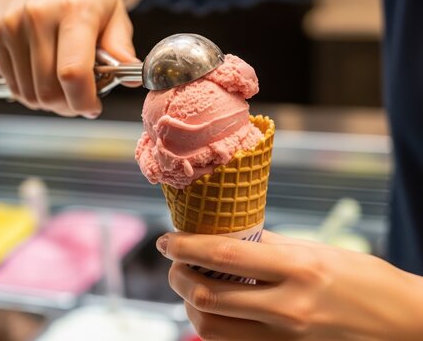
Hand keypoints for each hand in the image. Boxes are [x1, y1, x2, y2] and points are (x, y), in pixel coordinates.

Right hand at [0, 0, 138, 117]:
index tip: (92, 108)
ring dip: (49, 102)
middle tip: (80, 100)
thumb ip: (121, 47)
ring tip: (63, 88)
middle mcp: (36, 17)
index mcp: (73, 12)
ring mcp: (10, 25)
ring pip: (28, 92)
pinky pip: (12, 83)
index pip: (72, 74)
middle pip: (48, 90)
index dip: (83, 102)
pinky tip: (44, 78)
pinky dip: (30, 91)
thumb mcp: (114, 13)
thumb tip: (132, 79)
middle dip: (68, 106)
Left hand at [157, 230, 422, 340]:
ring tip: (190, 283)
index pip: (223, 256)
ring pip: (211, 328)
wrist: (406, 327)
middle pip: (206, 297)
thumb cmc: (368, 282)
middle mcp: (288, 308)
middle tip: (174, 261)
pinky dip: (213, 324)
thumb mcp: (320, 252)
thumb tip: (229, 236)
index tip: (166, 240)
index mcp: (298, 270)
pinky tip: (215, 306)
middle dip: (178, 277)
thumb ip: (270, 246)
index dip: (185, 246)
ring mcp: (285, 340)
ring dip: (189, 304)